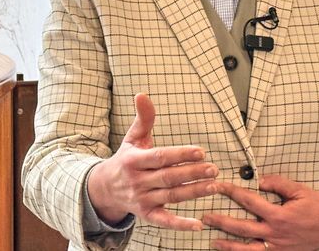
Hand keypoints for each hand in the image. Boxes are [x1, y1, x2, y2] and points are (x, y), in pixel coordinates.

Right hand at [87, 93, 218, 230]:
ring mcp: (142, 199)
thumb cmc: (125, 160)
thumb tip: (142, 94)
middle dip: (192, 173)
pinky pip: (164, 220)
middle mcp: (138, 181)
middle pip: (169, 177)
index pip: (160, 157)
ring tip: (214, 186)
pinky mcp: (147, 215)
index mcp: (134, 160)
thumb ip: (143, 118)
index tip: (201, 151)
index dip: (181, 154)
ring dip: (194, 192)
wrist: (104, 189)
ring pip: (171, 196)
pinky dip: (180, 224)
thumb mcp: (132, 138)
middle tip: (214, 169)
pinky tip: (199, 223)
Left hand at [203, 175, 318, 249]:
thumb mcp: (299, 190)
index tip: (218, 186)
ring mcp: (277, 247)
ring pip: (247, 249)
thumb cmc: (318, 206)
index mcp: (278, 215)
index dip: (232, 192)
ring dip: (228, 246)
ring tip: (214, 241)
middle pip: (241, 228)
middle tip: (205, 217)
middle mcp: (275, 233)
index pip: (249, 201)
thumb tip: (258, 180)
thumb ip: (277, 183)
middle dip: (221, 222)